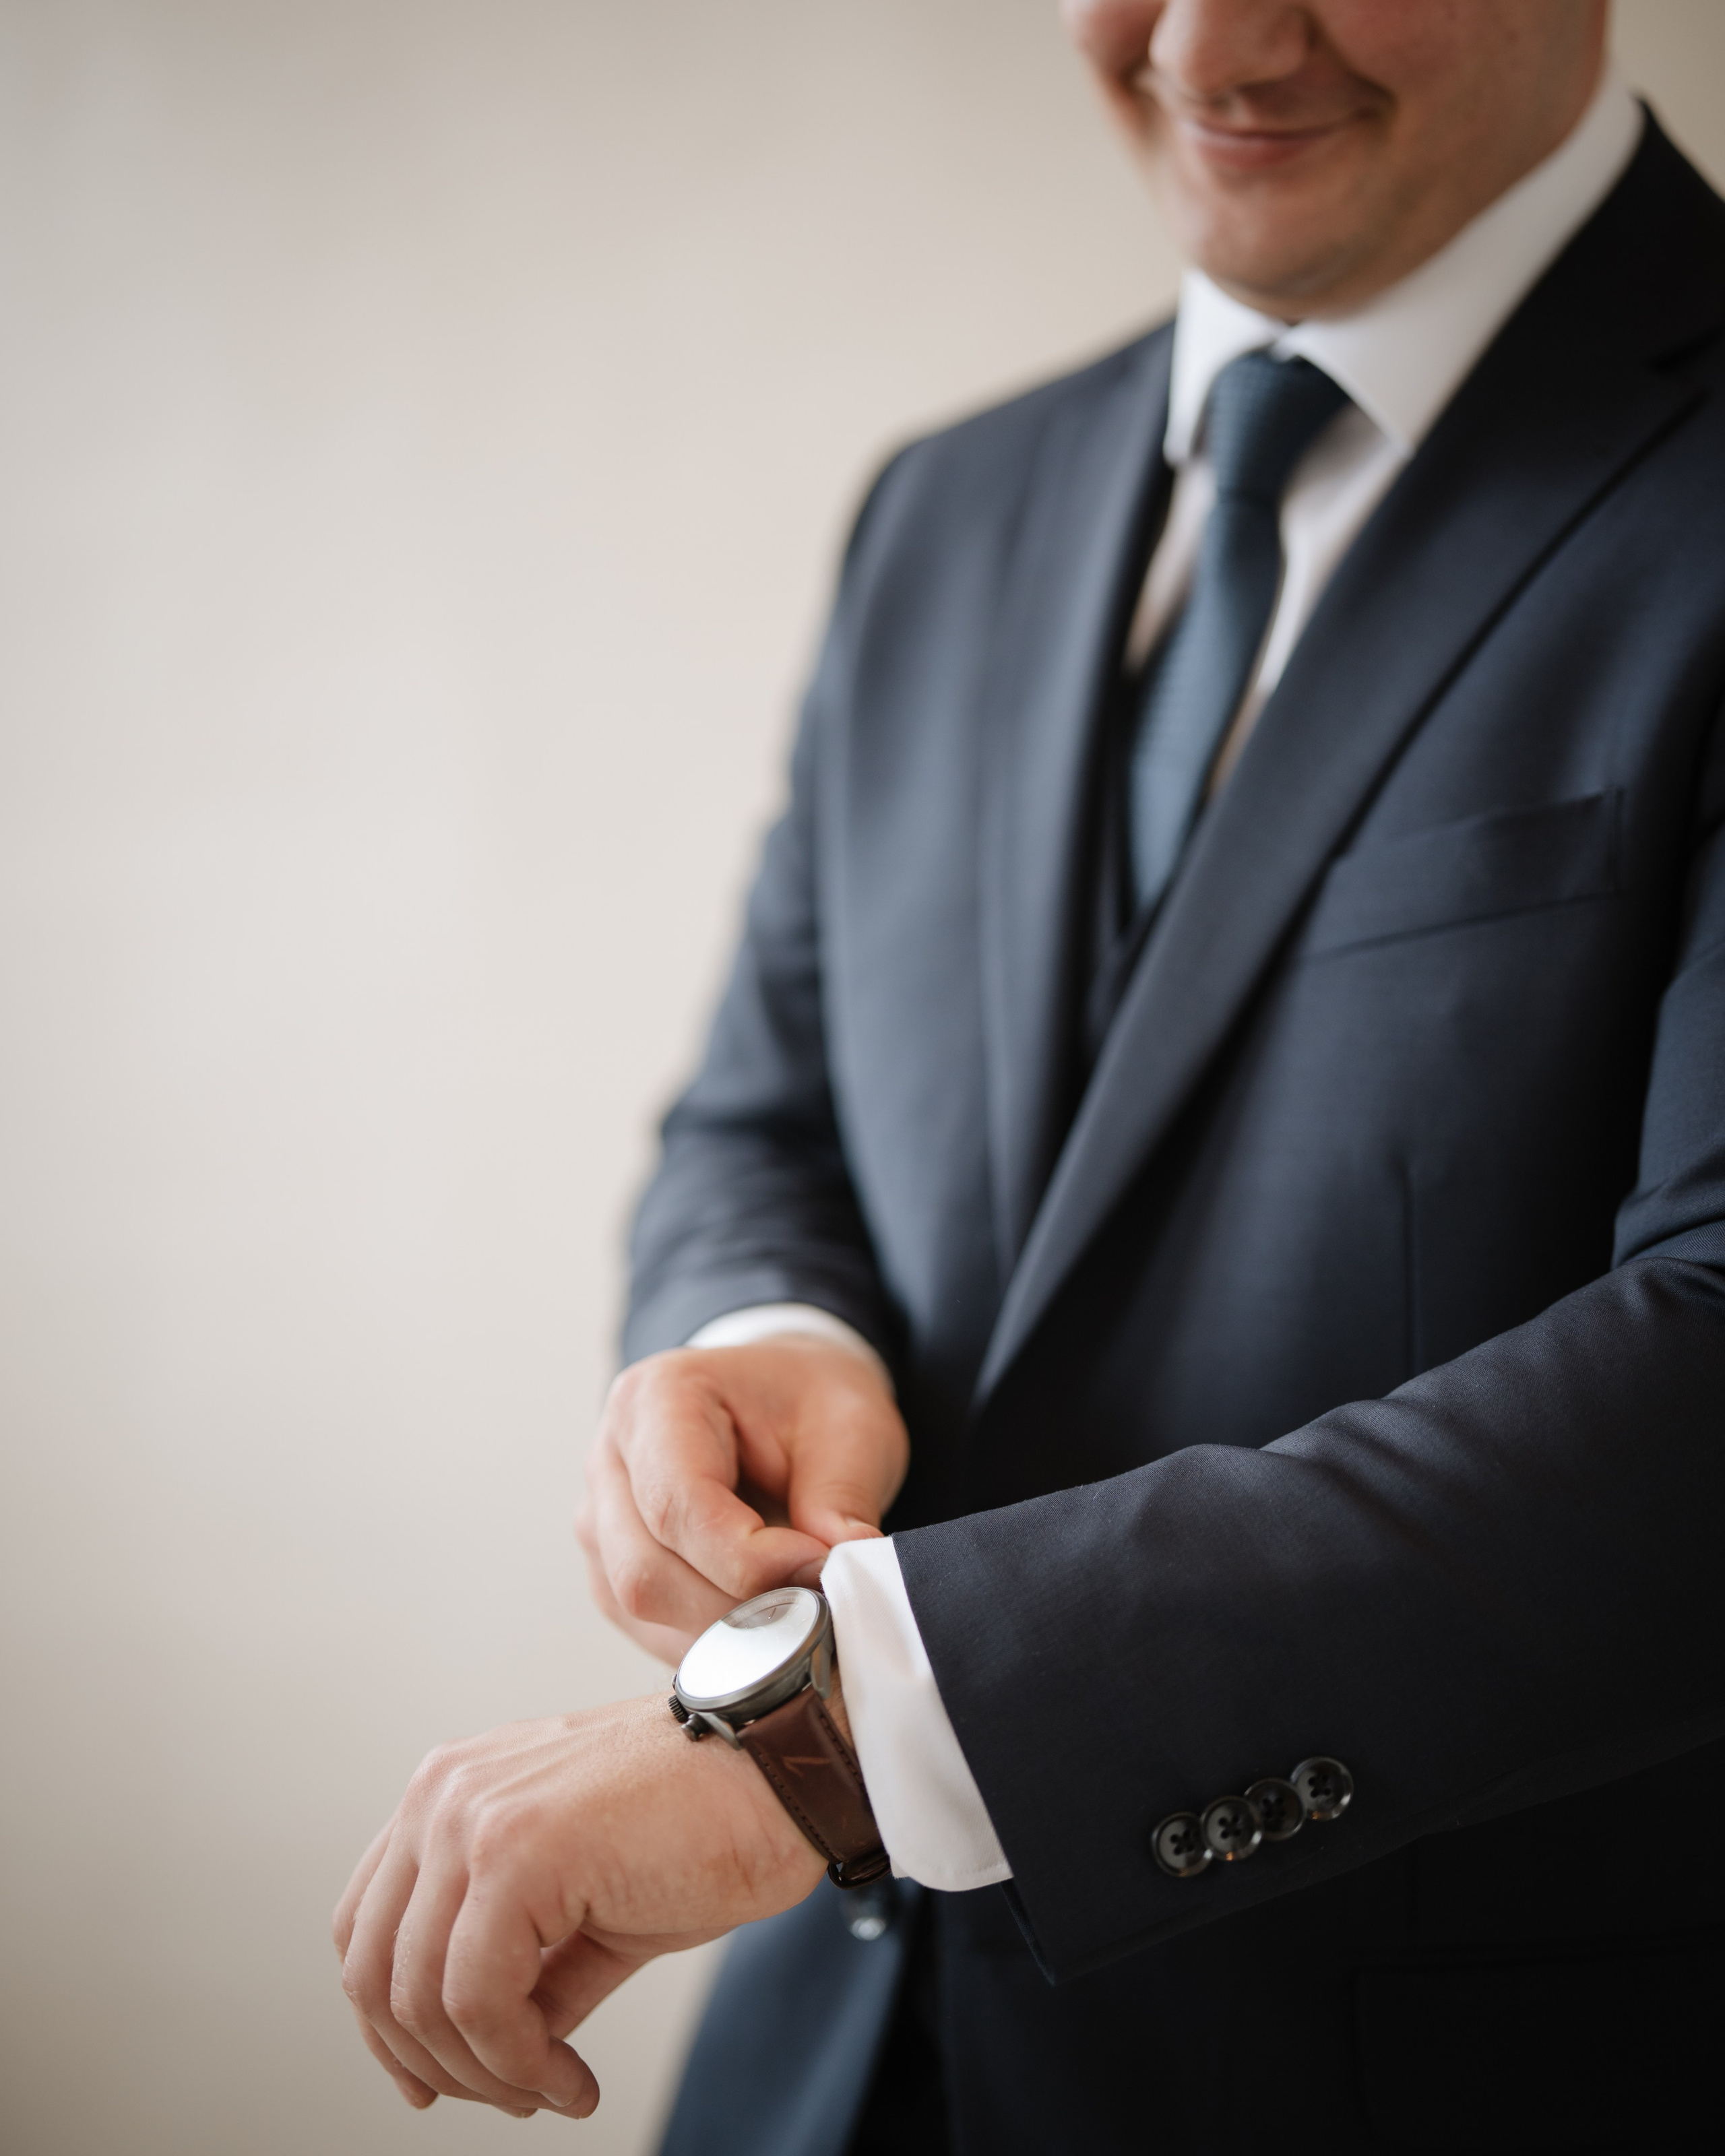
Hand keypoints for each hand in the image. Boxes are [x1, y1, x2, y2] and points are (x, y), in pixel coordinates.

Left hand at [333, 1693, 825, 2118]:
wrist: (781, 1771)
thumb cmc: (701, 1823)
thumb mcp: (586, 1904)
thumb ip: (523, 1965)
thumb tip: (485, 2054)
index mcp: (452, 1790)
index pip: (368, 1925)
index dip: (390, 2023)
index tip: (440, 2081)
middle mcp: (445, 1792)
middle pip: (374, 1970)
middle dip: (436, 2062)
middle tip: (514, 2095)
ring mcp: (473, 1814)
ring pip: (419, 1996)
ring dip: (487, 2074)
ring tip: (555, 2087)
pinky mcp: (516, 1850)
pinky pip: (477, 1999)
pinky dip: (519, 2064)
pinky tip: (573, 2079)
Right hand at [575, 1336, 909, 1663]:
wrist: (787, 1397)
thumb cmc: (810, 1399)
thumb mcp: (851, 1425)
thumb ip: (841, 1499)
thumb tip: (846, 1575)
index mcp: (657, 1398)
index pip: (677, 1506)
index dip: (750, 1559)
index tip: (820, 1569)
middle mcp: (611, 1458)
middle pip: (646, 1570)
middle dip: (739, 1604)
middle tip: (817, 1600)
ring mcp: (601, 1518)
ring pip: (643, 1608)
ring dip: (728, 1628)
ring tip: (797, 1603)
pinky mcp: (611, 1568)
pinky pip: (649, 1628)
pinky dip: (714, 1638)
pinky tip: (765, 1615)